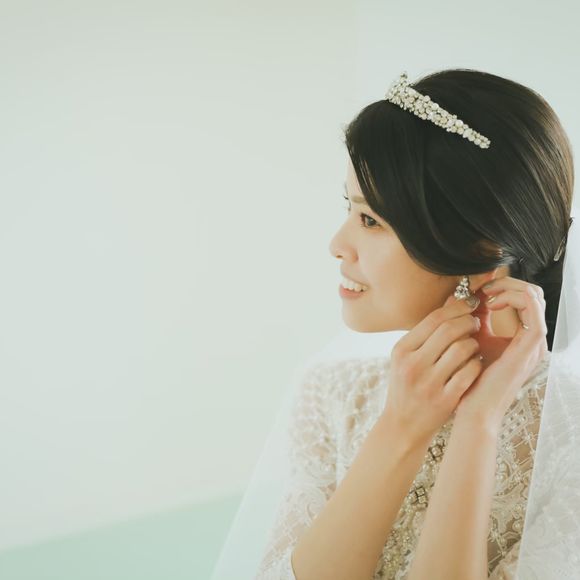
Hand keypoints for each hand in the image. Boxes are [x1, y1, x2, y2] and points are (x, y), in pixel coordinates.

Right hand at [384, 293, 483, 446]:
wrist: (403, 425)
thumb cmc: (407, 385)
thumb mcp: (406, 358)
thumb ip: (425, 333)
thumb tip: (452, 301)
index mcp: (401, 350)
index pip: (434, 319)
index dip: (456, 308)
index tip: (469, 305)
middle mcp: (412, 365)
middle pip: (449, 330)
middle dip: (469, 322)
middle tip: (476, 322)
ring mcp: (429, 383)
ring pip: (462, 349)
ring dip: (474, 343)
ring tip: (474, 344)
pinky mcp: (445, 400)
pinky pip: (470, 372)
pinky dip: (477, 364)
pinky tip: (476, 363)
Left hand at [453, 278, 547, 428]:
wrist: (474, 411)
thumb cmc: (469, 381)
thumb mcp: (471, 342)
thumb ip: (472, 321)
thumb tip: (462, 296)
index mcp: (522, 340)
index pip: (524, 300)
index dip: (502, 287)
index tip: (477, 290)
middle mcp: (532, 341)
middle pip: (532, 294)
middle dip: (506, 282)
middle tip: (482, 287)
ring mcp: (534, 343)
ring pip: (533, 296)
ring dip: (507, 286)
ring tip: (485, 293)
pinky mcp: (529, 345)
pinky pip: (531, 307)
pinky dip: (510, 297)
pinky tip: (488, 304)